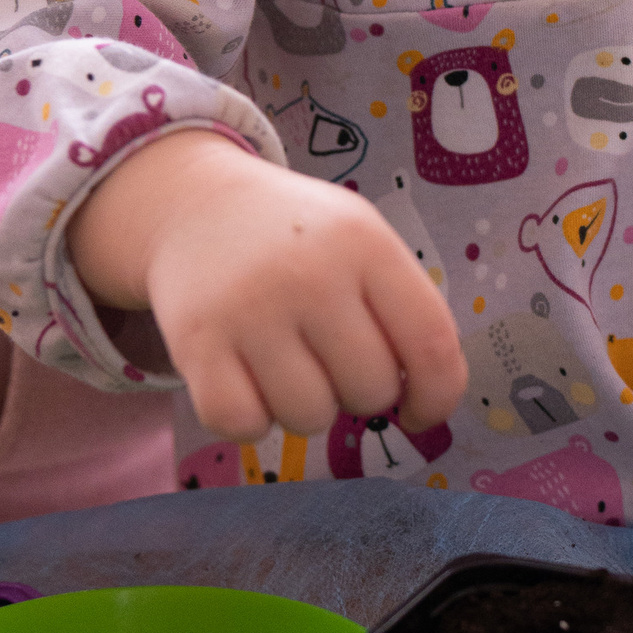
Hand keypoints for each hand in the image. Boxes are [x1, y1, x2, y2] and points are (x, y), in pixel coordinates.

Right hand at [70, 131, 467, 443]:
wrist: (195, 206)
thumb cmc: (296, 239)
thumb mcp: (361, 241)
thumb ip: (403, 309)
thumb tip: (426, 401)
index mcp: (365, 244)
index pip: (431, 345)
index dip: (437, 397)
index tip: (419, 412)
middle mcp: (310, 273)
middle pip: (370, 391)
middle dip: (358, 392)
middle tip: (329, 359)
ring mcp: (249, 308)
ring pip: (310, 418)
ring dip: (303, 408)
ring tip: (285, 363)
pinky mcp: (195, 342)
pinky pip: (242, 426)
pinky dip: (248, 420)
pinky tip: (246, 381)